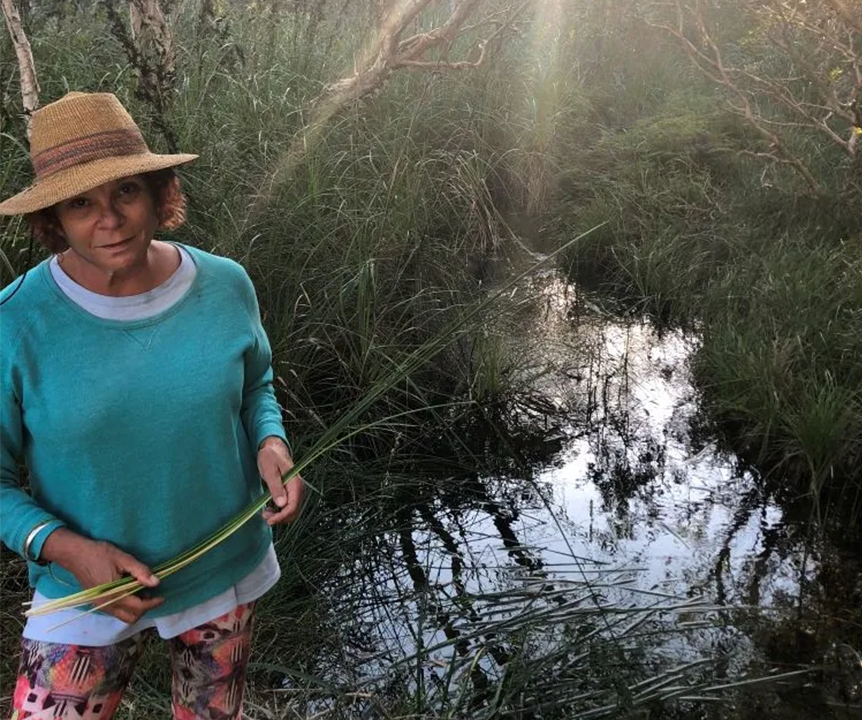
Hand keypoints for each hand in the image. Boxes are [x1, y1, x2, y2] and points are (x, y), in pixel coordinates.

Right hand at [40, 528, 162, 623]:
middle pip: (131, 617)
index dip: (153, 603)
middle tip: (151, 595)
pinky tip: (129, 591)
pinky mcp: (97, 602)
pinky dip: (126, 606)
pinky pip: (115, 611)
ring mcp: (100, 605)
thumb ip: (140, 571)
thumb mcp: (123, 559)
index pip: (138, 607)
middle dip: (144, 609)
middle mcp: (106, 605)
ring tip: (141, 591)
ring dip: (135, 608)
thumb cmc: (99, 554)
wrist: (75, 554)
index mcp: (114, 595)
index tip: (162, 596)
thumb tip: (156, 582)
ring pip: (123, 616)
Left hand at [257, 436, 303, 525]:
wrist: (273, 448)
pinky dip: (280, 512)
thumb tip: (281, 504)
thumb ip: (275, 487)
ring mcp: (295, 491)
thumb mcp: (270, 470)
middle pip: (294, 511)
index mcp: (295, 483)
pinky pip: (288, 506)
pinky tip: (270, 509)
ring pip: (291, 511)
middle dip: (280, 518)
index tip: (269, 520)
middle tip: (264, 516)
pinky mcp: (290, 492)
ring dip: (280, 516)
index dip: (282, 517)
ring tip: (266, 513)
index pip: (292, 506)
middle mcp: (298, 488)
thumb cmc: (270, 457)